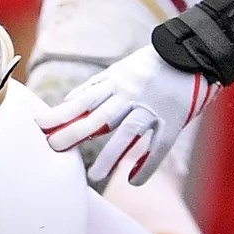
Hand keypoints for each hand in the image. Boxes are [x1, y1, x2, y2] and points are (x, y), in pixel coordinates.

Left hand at [39, 43, 213, 186]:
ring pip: (129, 132)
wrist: (192, 52)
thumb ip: (97, 87)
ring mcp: (152, 107)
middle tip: (54, 148)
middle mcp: (131, 94)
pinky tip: (133, 180)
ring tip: (95, 175)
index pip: (83, 99)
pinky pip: (159, 146)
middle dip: (76, 132)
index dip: (62, 112)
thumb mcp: (120, 69)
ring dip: (111, 154)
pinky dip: (147, 164)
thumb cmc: (151, 64)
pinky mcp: (172, 119)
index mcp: (116, 81)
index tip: (40, 125)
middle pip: (100, 116)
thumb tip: (69, 101)